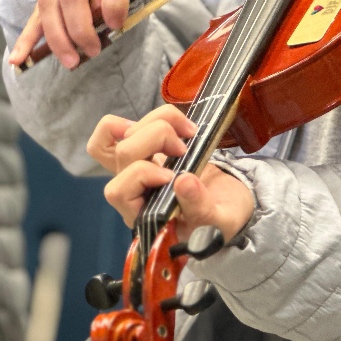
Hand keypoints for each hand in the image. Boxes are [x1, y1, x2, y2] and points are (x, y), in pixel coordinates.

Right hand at [8, 0, 143, 69]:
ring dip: (57, 37)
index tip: (116, 25)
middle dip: (79, 28)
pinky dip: (26, 38)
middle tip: (92, 52)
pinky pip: (35, 11)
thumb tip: (101, 19)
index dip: (114, 3)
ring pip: (48, 3)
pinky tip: (18, 59)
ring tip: (70, 61)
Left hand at [86, 105, 255, 241]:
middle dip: (156, 139)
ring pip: (121, 137)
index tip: (176, 175)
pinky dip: (130, 120)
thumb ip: (202, 208)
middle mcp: (134, 192)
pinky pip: (113, 132)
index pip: (120, 193)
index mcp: (146, 217)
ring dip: (154, 123)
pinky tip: (159, 121)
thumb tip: (183, 181)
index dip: (144, 174)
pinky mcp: (142, 150)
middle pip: (122, 155)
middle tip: (185, 148)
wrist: (226, 203)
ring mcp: (134, 169)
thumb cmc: (220, 217)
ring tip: (185, 130)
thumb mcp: (222, 220)